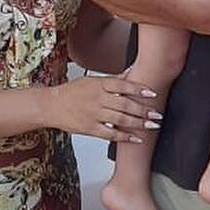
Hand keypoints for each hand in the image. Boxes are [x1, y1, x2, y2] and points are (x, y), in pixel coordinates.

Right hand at [46, 71, 161, 141]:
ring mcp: (94, 114)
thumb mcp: (93, 80)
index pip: (122, 85)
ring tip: (152, 125)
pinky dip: (124, 137)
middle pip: (125, 104)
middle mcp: (98, 99)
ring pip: (120, 120)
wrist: (51, 105)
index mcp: (99, 84)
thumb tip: (133, 71)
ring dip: (138, 123)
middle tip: (157, 114)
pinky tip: (136, 138)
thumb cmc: (73, 92)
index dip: (139, 89)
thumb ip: (114, 79)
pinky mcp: (90, 128)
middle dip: (143, 110)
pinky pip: (110, 134)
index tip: (152, 93)